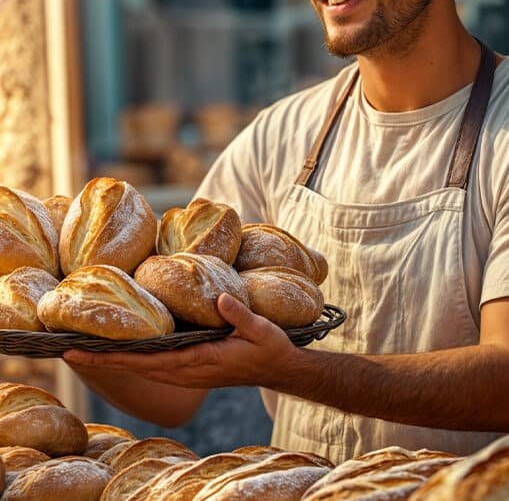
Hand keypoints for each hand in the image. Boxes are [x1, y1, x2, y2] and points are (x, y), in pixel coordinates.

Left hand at [63, 294, 299, 389]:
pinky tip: (127, 349)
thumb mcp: (260, 329)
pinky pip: (157, 366)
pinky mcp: (193, 367)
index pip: (149, 361)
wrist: (281, 369)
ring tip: (87, 348)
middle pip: (138, 367)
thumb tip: (218, 297)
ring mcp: (190, 371)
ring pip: (145, 368)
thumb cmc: (271, 348)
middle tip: (68, 349)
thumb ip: (238, 314)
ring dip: (115, 360)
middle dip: (102, 360)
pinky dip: (136, 359)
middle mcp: (189, 370)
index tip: (85, 351)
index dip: (115, 356)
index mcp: (200, 361)